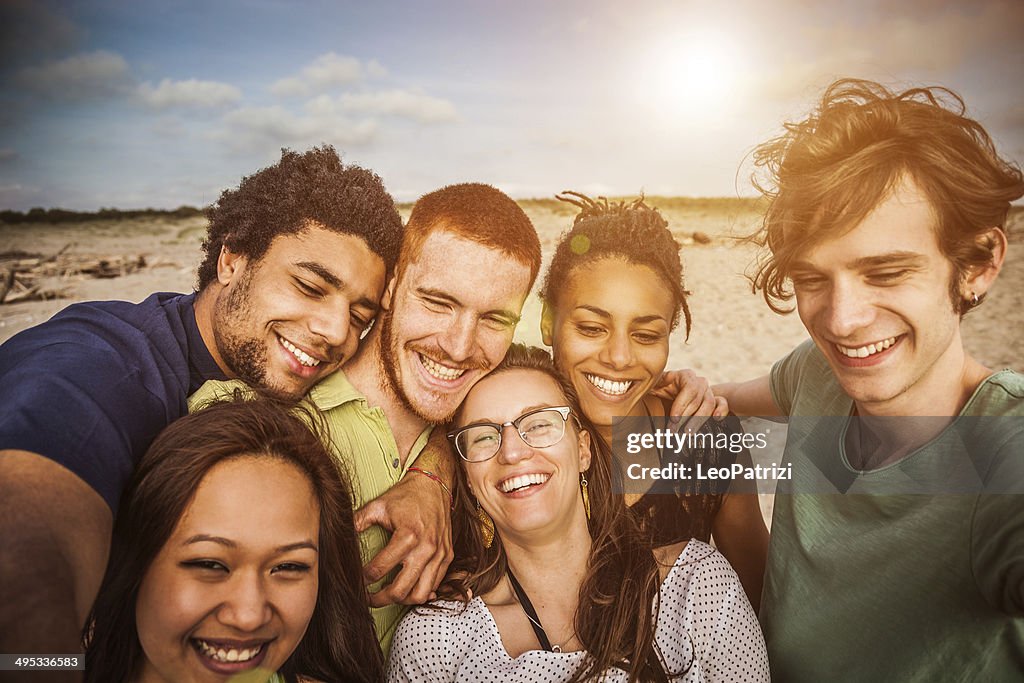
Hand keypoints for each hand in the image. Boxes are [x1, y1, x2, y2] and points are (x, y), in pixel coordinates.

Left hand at [354, 471, 453, 606]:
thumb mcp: (378, 506)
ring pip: (420, 594)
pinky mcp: (447, 556)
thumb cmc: (407, 495)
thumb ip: (357, 522)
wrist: (434, 484)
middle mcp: (426, 548)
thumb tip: (340, 536)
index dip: (364, 579)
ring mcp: (439, 554)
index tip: (358, 580)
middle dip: (380, 599)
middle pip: (400, 590)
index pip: (379, 569)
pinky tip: (408, 588)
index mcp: (407, 535)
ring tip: (388, 595)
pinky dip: (421, 591)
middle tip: (368, 598)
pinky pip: (435, 584)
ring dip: (402, 600)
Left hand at [651, 369, 728, 428]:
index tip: (673, 420)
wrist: (667, 395)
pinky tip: (715, 420)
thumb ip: (650, 388)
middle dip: (687, 418)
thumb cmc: (657, 391)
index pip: (690, 388)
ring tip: (688, 433)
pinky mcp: (713, 400)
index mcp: (684, 375)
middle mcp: (698, 381)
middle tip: (677, 432)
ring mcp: (707, 390)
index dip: (682, 405)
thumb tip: (640, 389)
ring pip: (709, 403)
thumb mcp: (653, 387)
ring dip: (699, 420)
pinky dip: (721, 410)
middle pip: (699, 398)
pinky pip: (722, 403)